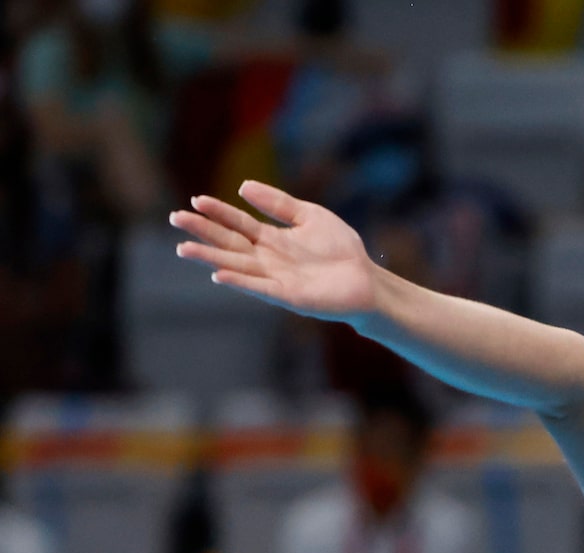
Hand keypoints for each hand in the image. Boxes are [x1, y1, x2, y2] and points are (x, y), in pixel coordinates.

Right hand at [169, 181, 378, 320]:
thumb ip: (278, 204)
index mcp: (272, 238)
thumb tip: (243, 186)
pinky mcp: (288, 296)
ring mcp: (276, 278)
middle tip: (176, 218)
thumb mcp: (309, 216)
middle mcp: (268, 258)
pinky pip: (259, 288)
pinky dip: (240, 281)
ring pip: (236, 265)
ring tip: (184, 248)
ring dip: (211, 258)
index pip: (238, 222)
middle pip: (229, 242)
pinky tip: (219, 274)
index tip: (196, 200)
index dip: (218, 211)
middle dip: (203, 231)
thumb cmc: (342, 250)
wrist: (367, 280)